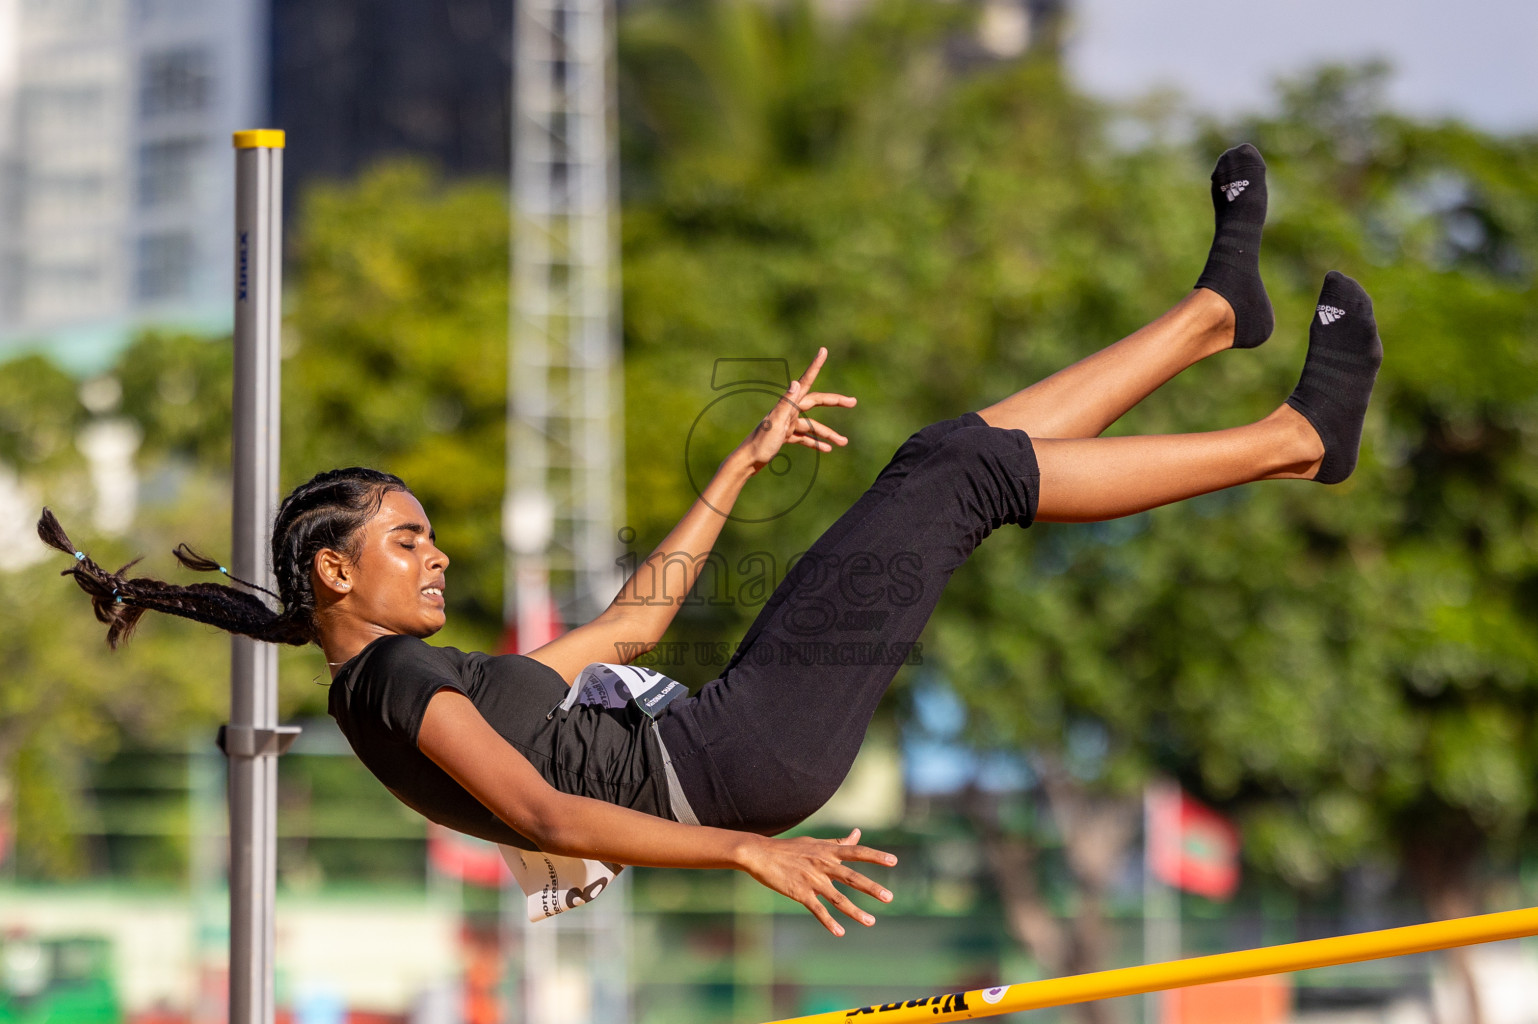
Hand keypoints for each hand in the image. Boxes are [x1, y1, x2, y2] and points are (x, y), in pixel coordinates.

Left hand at [734, 347, 856, 475]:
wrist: (747, 462)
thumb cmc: (761, 444)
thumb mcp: (776, 423)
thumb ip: (786, 404)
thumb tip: (795, 382)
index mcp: (787, 405)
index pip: (805, 382)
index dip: (815, 366)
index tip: (823, 351)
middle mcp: (788, 411)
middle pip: (815, 402)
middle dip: (834, 402)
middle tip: (853, 402)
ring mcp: (787, 423)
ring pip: (813, 425)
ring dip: (828, 433)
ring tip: (844, 443)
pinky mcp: (785, 436)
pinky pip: (804, 437)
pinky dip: (815, 442)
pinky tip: (827, 450)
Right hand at [737, 828, 896, 935]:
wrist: (761, 854)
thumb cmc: (789, 848)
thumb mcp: (815, 843)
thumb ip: (838, 842)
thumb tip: (858, 833)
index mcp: (828, 851)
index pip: (856, 852)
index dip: (875, 856)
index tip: (893, 861)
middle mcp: (823, 865)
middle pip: (852, 877)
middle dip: (871, 888)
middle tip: (890, 898)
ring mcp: (812, 880)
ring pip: (838, 898)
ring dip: (855, 911)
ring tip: (871, 922)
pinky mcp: (800, 893)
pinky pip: (818, 910)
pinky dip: (828, 922)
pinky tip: (840, 932)